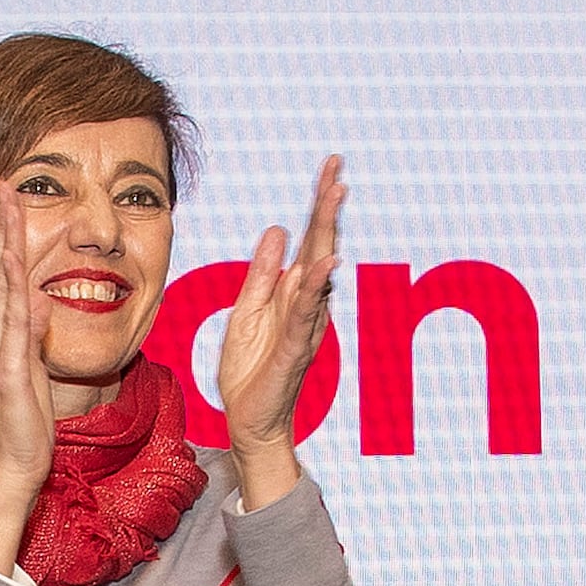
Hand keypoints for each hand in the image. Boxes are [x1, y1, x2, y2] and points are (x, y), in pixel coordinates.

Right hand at [0, 200, 56, 576]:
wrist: (9, 474)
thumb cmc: (23, 430)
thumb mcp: (29, 375)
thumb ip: (32, 338)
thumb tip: (42, 302)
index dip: (3, 241)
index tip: (7, 205)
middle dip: (0, 229)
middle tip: (5, 187)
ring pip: (2, 293)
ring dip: (7, 248)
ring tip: (10, 210)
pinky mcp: (6, 377)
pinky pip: (15, 330)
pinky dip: (18, 296)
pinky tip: (22, 269)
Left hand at [213, 157, 347, 491]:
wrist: (249, 419)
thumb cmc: (250, 368)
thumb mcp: (247, 310)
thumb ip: (264, 273)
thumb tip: (279, 229)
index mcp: (294, 292)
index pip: (310, 240)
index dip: (318, 204)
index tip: (331, 167)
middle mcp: (306, 304)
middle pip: (320, 246)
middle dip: (327, 208)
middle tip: (337, 170)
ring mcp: (303, 325)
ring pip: (318, 272)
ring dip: (326, 234)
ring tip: (334, 198)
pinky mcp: (293, 349)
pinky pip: (305, 314)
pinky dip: (315, 287)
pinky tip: (324, 263)